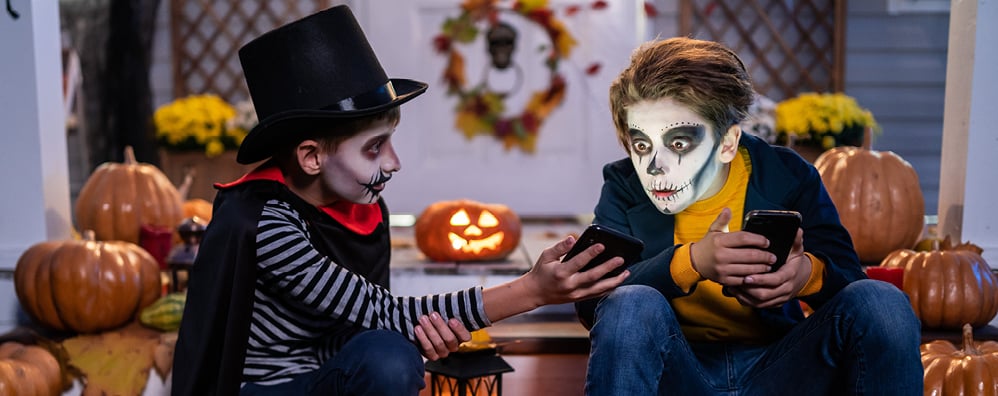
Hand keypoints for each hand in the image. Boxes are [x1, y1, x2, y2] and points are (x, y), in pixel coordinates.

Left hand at [413, 312, 471, 360]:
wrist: (423, 324)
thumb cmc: (437, 316)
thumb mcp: (446, 311)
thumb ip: (452, 308)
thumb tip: (464, 297)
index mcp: (461, 336)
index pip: (465, 336)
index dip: (459, 329)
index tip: (451, 320)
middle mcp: (453, 345)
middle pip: (450, 339)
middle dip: (440, 326)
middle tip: (433, 315)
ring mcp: (443, 352)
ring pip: (439, 344)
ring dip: (430, 330)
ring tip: (423, 319)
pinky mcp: (432, 355)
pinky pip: (428, 349)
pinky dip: (423, 338)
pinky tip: (418, 329)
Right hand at [481, 235, 629, 322]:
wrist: (536, 293)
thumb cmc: (542, 271)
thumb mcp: (546, 256)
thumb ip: (560, 247)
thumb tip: (572, 238)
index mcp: (561, 273)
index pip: (579, 262)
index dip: (591, 253)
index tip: (602, 245)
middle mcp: (570, 285)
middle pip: (593, 277)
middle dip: (608, 268)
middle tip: (621, 259)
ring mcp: (576, 294)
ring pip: (599, 289)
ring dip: (614, 281)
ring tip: (627, 272)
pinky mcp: (579, 299)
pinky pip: (597, 295)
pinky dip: (609, 288)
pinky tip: (618, 281)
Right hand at [690, 208, 776, 284]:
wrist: (694, 262)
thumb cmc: (708, 245)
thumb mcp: (714, 230)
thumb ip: (722, 220)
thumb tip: (727, 209)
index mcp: (720, 241)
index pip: (744, 238)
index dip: (758, 240)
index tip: (767, 242)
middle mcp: (721, 255)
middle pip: (749, 255)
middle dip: (764, 256)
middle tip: (773, 257)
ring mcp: (722, 269)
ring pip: (748, 269)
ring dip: (761, 268)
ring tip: (769, 266)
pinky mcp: (724, 280)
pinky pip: (742, 280)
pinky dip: (752, 278)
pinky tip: (759, 275)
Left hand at [726, 228, 811, 307]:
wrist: (800, 277)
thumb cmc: (793, 261)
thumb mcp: (796, 250)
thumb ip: (795, 240)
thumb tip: (796, 229)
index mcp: (790, 275)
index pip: (776, 280)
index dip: (761, 279)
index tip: (747, 277)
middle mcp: (785, 289)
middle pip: (765, 294)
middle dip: (749, 289)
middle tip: (735, 281)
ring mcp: (779, 298)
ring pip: (759, 302)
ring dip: (744, 295)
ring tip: (732, 285)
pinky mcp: (772, 304)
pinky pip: (756, 305)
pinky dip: (745, 299)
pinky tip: (735, 291)